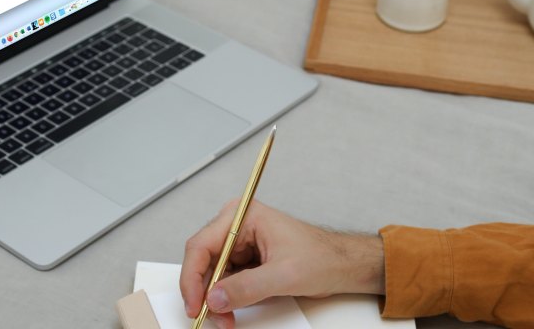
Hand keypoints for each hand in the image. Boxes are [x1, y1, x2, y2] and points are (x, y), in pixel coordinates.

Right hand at [180, 201, 384, 328]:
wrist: (341, 266)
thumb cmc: (322, 257)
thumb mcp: (284, 275)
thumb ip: (247, 288)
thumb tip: (215, 298)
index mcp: (243, 216)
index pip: (201, 245)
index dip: (192, 278)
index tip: (195, 304)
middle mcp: (236, 225)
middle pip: (202, 260)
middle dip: (204, 292)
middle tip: (209, 316)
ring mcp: (239, 243)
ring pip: (211, 274)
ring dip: (215, 299)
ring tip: (225, 318)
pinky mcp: (245, 260)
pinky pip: (224, 280)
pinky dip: (224, 299)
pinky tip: (231, 311)